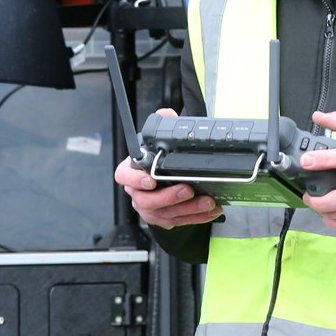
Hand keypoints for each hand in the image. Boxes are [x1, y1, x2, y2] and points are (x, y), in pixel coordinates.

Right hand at [112, 108, 222, 227]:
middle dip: (169, 197)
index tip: (150, 180)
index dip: (135, 180)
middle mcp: (137, 192)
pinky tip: (211, 211)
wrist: (165, 176)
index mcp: (132, 171)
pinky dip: (196, 217)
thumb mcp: (160, 140)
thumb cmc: (159, 159)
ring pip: (165, 214)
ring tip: (207, 201)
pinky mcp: (163, 219)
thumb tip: (166, 113)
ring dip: (188, 209)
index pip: (124, 176)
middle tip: (188, 189)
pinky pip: (178, 221)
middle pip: (145, 200)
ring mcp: (149, 208)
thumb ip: (163, 124)